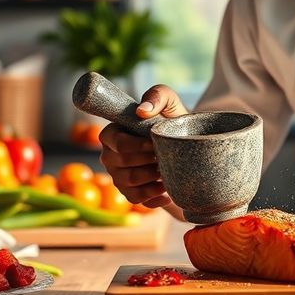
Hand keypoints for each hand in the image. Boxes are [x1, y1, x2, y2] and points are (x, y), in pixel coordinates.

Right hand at [99, 84, 187, 211]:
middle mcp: (109, 155)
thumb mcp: (170, 103)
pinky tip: (168, 188)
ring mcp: (117, 176)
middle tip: (166, 156)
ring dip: (152, 176)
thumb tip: (142, 110)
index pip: (116, 142)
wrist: (186, 147)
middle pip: (123, 163)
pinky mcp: (129, 193)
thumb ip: (158, 95)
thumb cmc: (173, 121)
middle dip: (148, 160)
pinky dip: (154, 195)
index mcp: (112, 133)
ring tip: (168, 170)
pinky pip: (136, 199)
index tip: (155, 143)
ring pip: (129, 181)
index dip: (136, 145)